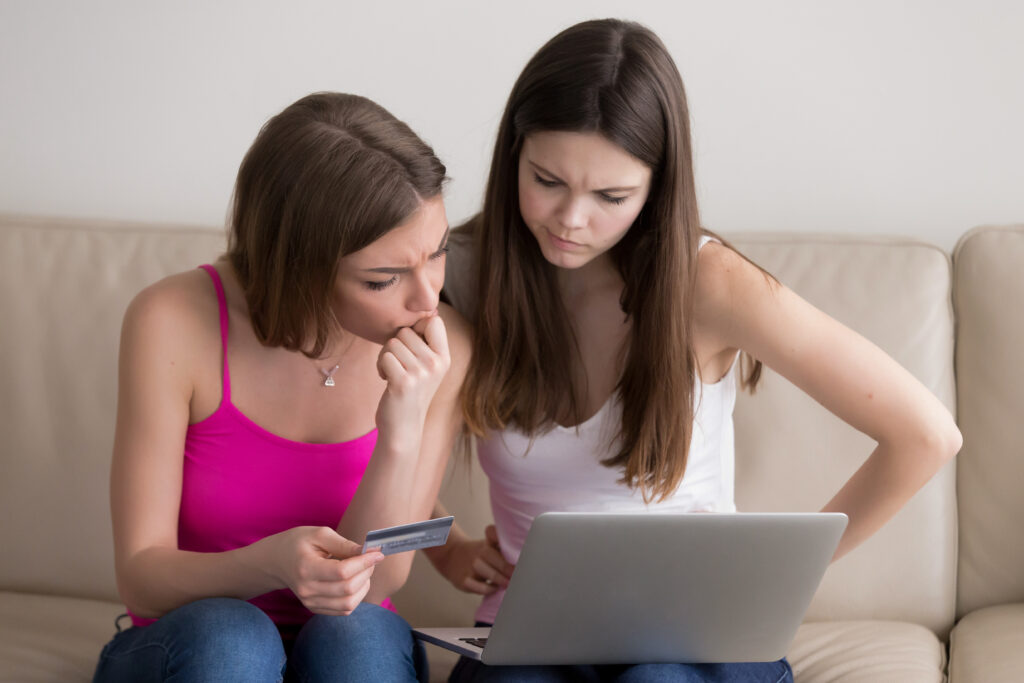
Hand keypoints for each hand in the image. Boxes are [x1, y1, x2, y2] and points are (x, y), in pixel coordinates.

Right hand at [264, 526, 384, 615]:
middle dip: (366, 573)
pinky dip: (356, 597)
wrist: (277, 561)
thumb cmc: (298, 543)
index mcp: (306, 568)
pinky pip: (344, 610)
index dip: (364, 563)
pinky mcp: (315, 608)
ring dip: (364, 586)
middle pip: (348, 589)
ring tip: (363, 570)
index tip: (377, 553)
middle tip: (371, 559)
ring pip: (349, 604)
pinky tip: (355, 581)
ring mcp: (310, 602)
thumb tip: (369, 552)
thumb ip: (344, 544)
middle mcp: (307, 590)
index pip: (342, 572)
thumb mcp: (319, 534)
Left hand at [375, 314, 450, 447]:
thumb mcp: (427, 368)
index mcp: (444, 357)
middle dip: (395, 345)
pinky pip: (384, 356)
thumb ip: (426, 343)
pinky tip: (387, 380)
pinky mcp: (403, 382)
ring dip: (385, 357)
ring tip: (393, 373)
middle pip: (405, 331)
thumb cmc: (410, 393)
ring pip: (392, 343)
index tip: (411, 345)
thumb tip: (427, 311)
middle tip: (399, 365)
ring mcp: (420, 373)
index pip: (433, 321)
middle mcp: (435, 364)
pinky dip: (380, 367)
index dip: (417, 326)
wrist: (403, 428)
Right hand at [436, 525, 514, 594]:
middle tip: (519, 575)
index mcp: (487, 543)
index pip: (493, 534)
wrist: (452, 556)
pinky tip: (495, 588)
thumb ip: (506, 547)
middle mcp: (478, 553)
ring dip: (500, 579)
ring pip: (487, 573)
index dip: (501, 538)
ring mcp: (470, 566)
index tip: (515, 549)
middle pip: (493, 557)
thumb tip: (528, 555)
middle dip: (508, 567)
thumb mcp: (490, 545)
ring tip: (509, 583)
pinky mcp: (464, 580)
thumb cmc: (480, 554)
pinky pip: (477, 587)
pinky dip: (488, 589)